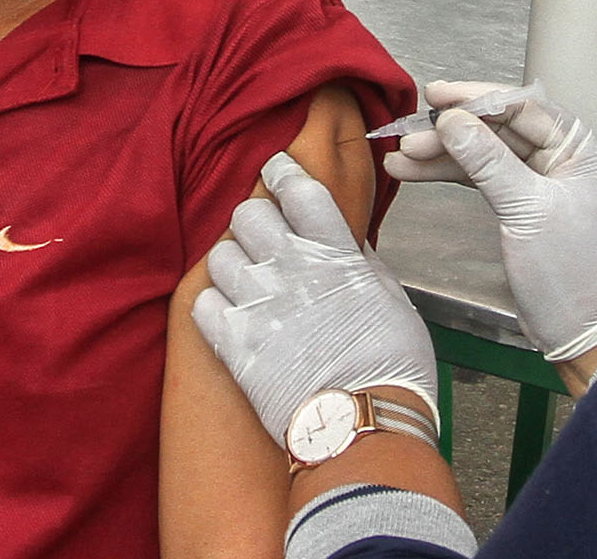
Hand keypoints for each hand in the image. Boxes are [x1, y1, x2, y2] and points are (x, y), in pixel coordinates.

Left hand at [191, 152, 437, 448]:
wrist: (360, 426)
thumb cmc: (390, 368)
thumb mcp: (393, 301)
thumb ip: (363, 267)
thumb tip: (350, 248)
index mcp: (335, 252)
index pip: (298, 188)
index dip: (283, 171)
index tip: (277, 170)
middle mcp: (291, 268)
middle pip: (249, 214)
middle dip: (254, 220)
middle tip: (263, 237)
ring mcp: (258, 304)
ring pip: (220, 255)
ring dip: (232, 263)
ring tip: (245, 280)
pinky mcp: (234, 344)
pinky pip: (203, 304)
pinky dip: (214, 307)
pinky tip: (230, 316)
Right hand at [385, 82, 596, 360]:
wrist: (586, 331)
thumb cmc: (575, 274)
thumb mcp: (527, 209)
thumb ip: (488, 161)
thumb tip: (453, 121)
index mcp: (581, 149)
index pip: (524, 106)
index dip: (477, 99)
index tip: (436, 97)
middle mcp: (564, 159)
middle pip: (501, 129)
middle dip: (453, 131)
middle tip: (410, 131)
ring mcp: (542, 184)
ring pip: (487, 155)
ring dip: (444, 155)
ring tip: (401, 155)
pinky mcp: (523, 208)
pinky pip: (484, 180)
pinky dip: (452, 176)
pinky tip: (417, 172)